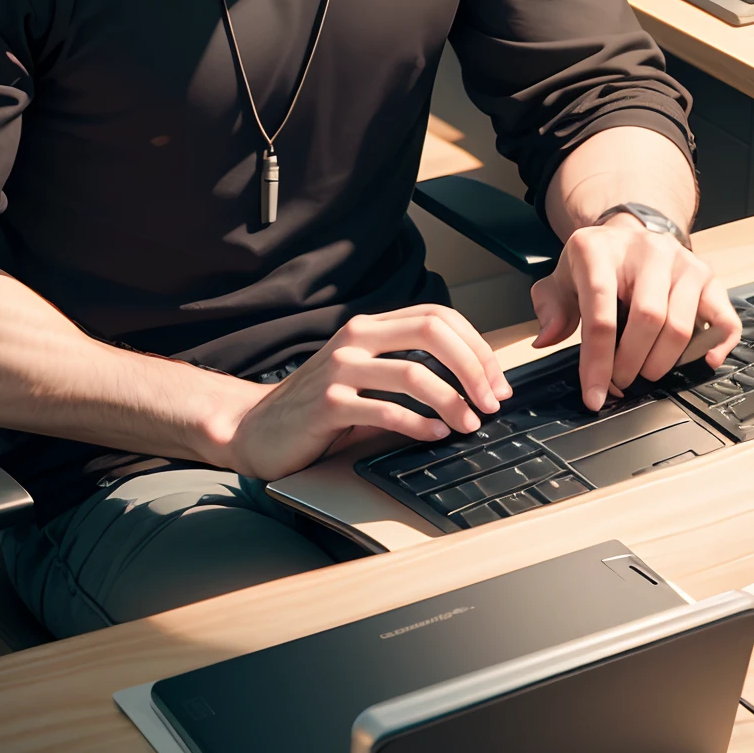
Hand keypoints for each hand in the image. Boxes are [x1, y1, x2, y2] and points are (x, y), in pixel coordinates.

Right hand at [220, 305, 512, 481]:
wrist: (256, 428)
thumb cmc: (318, 407)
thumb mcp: (365, 378)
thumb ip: (406, 370)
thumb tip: (474, 384)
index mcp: (369, 327)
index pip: (438, 317)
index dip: (476, 346)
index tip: (497, 380)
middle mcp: (355, 339)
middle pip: (432, 333)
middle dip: (473, 367)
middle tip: (492, 401)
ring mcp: (338, 370)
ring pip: (413, 373)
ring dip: (452, 401)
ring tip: (468, 424)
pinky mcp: (326, 405)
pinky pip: (383, 411)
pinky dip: (418, 424)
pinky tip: (433, 435)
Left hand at [530, 213, 742, 410]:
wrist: (629, 233)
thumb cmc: (596, 265)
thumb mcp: (561, 279)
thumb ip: (550, 308)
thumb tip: (546, 340)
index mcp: (599, 250)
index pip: (600, 313)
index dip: (598, 361)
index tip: (595, 395)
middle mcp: (647, 250)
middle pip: (647, 319)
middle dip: (631, 363)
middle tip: (621, 381)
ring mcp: (682, 262)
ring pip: (681, 324)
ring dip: (662, 361)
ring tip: (645, 372)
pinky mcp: (709, 276)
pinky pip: (724, 318)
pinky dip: (717, 346)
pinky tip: (702, 362)